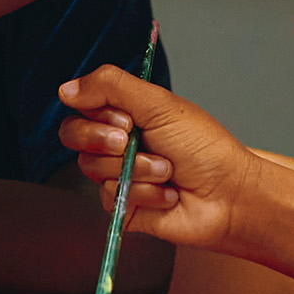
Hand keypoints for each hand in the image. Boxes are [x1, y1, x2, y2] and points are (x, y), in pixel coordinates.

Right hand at [57, 67, 271, 251]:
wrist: (228, 194)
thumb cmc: (204, 147)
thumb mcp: (159, 105)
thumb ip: (112, 87)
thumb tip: (66, 89)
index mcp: (126, 112)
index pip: (82, 105)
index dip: (96, 113)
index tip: (126, 118)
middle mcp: (118, 142)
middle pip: (75, 136)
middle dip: (105, 140)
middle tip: (132, 140)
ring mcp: (119, 174)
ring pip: (93, 168)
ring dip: (136, 168)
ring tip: (167, 170)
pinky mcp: (124, 206)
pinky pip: (111, 197)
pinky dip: (143, 193)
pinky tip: (167, 194)